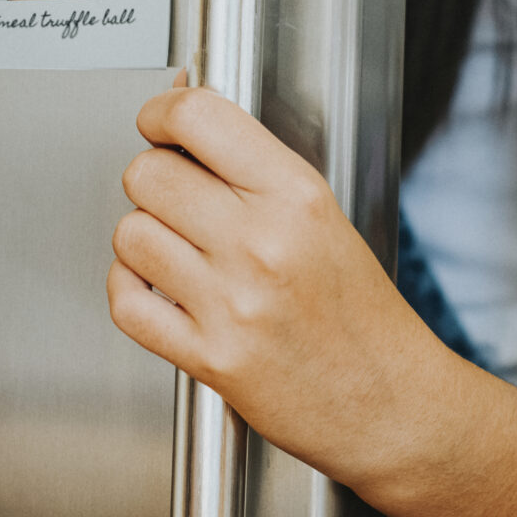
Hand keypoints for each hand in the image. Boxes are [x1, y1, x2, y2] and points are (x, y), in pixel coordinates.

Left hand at [109, 78, 456, 488]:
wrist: (390, 403)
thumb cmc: (362, 316)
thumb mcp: (325, 218)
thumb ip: (256, 171)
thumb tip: (183, 121)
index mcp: (297, 197)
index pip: (198, 118)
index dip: (161, 112)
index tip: (159, 123)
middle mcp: (263, 243)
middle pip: (149, 174)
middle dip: (153, 181)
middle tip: (174, 198)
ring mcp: (233, 302)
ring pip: (130, 234)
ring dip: (142, 239)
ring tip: (176, 251)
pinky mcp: (210, 358)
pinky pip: (126, 303)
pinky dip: (129, 291)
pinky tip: (157, 289)